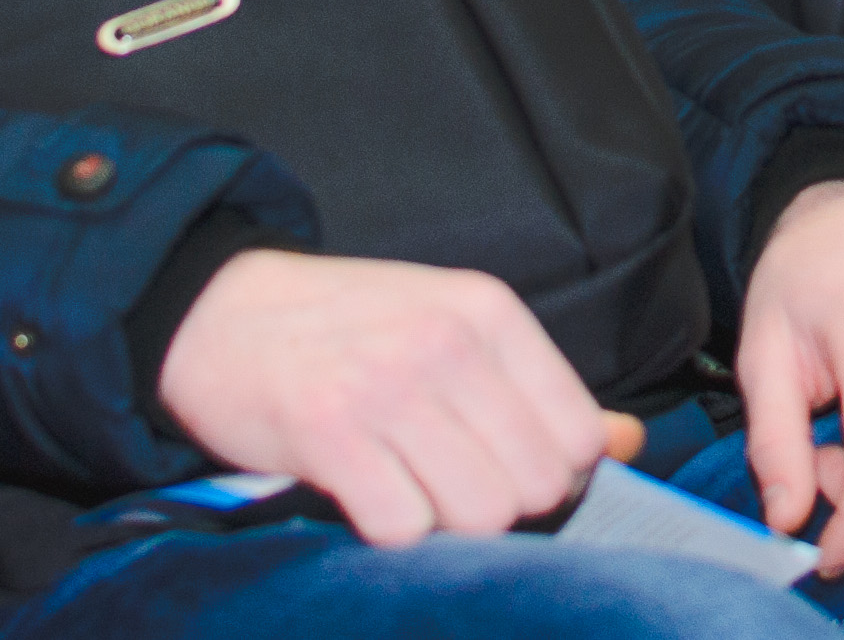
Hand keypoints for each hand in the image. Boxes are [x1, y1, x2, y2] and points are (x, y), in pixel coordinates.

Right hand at [155, 250, 638, 546]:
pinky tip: (364, 496)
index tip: (501, 468)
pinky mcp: (330, 433)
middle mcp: (446, 344)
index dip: (549, 475)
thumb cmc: (344, 328)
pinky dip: (388, 531)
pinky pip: (402, 528)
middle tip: (444, 484)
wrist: (215, 313)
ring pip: (479, 514)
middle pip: (535, 487)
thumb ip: (540, 392)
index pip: (577, 436)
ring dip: (444, 523)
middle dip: (499, 506)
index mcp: (488, 313)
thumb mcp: (451, 330)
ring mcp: (387, 387)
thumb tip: (628, 444)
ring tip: (405, 487)